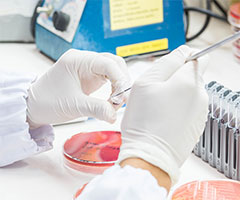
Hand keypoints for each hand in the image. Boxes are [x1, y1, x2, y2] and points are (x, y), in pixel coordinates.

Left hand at [27, 49, 129, 127]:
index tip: (122, 96)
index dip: (120, 79)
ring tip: (116, 102)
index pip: (108, 63)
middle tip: (122, 100)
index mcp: (77, 60)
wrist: (34, 106)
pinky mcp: (89, 77)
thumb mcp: (73, 105)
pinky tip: (112, 99)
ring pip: (113, 70)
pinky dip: (114, 89)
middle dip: (121, 81)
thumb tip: (114, 115)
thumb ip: (96, 109)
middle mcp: (84, 60)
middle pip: (114, 63)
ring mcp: (87, 68)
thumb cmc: (46, 101)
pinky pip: (108, 79)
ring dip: (119, 85)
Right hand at [118, 45, 208, 184]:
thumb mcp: (145, 82)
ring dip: (176, 93)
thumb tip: (184, 52)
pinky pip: (190, 107)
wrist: (150, 155)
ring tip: (159, 107)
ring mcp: (201, 112)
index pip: (197, 56)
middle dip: (176, 77)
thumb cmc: (143, 121)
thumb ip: (167, 62)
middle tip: (157, 90)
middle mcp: (200, 95)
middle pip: (193, 75)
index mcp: (188, 82)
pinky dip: (179, 108)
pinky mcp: (197, 124)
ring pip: (190, 92)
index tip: (170, 67)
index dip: (182, 58)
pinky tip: (165, 117)